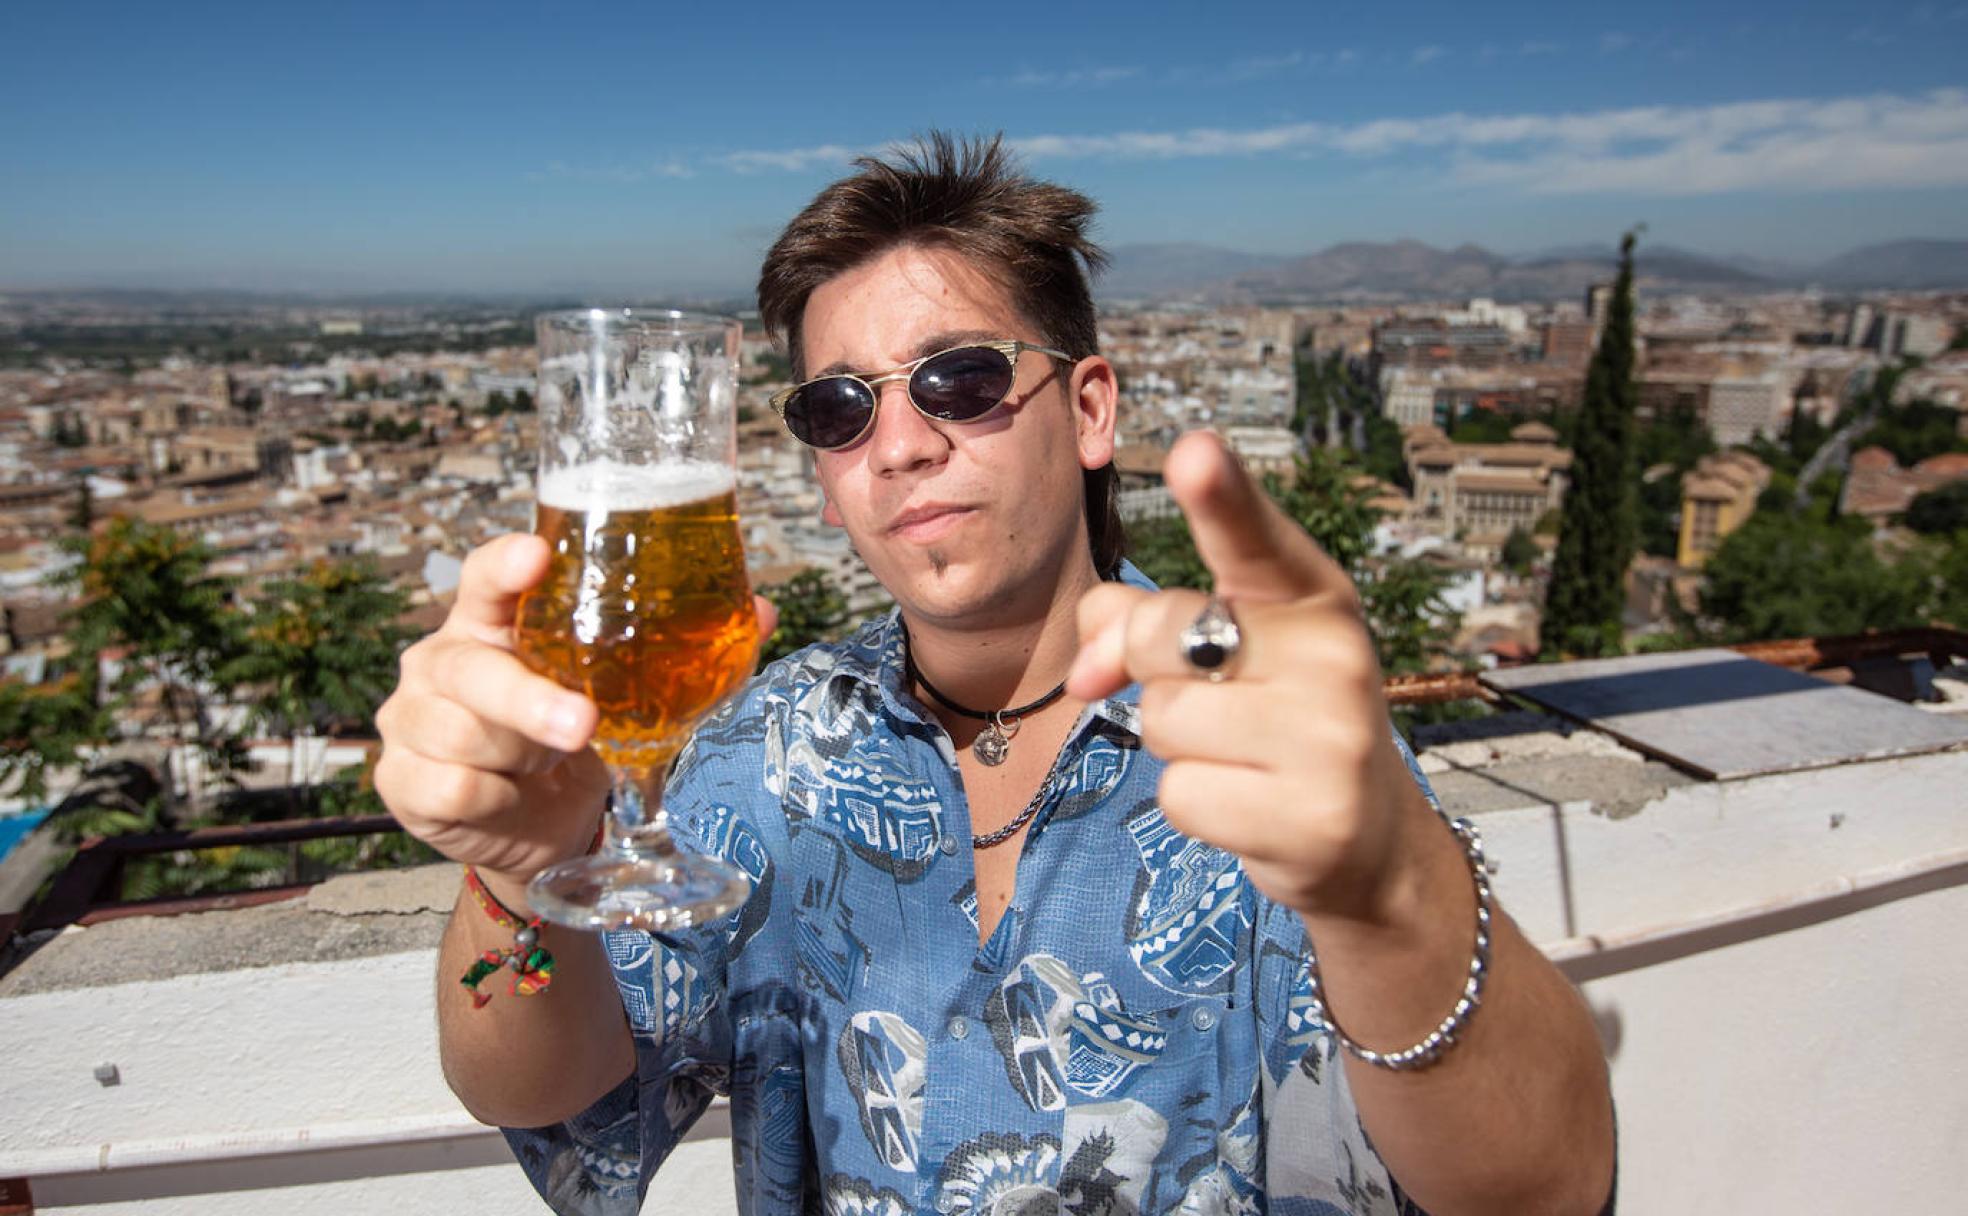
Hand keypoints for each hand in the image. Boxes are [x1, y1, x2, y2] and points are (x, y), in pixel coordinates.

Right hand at [374, 533, 778, 892]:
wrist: (537, 828)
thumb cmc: (575, 738)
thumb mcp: (625, 692)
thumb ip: (686, 649)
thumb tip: (762, 610)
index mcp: (493, 622)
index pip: (484, 578)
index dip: (504, 565)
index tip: (535, 555)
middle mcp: (443, 660)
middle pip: (472, 668)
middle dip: (527, 699)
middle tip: (582, 723)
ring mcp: (412, 720)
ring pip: (463, 733)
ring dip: (520, 756)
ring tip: (549, 763)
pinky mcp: (403, 781)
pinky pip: (452, 788)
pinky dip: (493, 800)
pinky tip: (512, 798)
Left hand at [1067, 431, 1435, 925]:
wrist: (1367, 838)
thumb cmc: (1278, 717)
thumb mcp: (1226, 648)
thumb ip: (1143, 619)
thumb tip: (1090, 662)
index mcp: (1312, 594)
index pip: (1257, 538)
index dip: (1221, 497)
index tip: (1194, 452)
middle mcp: (1334, 655)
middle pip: (1159, 633)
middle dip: (1150, 668)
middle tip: (1216, 695)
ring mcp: (1329, 741)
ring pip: (1162, 721)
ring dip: (1178, 746)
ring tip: (1244, 756)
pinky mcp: (1309, 819)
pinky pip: (1179, 795)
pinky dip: (1196, 805)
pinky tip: (1252, 804)